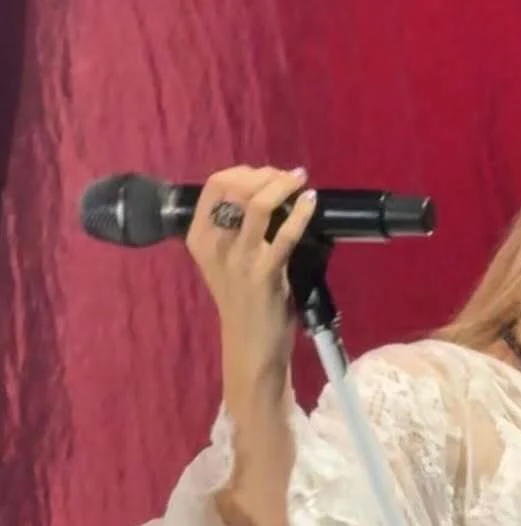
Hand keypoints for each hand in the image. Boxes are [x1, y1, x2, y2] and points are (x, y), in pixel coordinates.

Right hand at [185, 165, 317, 413]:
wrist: (251, 348)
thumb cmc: (245, 305)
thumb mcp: (229, 263)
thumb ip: (237, 232)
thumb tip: (265, 195)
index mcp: (200, 238)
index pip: (215, 185)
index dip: (243, 172)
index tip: (265, 175)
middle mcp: (214, 245)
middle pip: (236, 187)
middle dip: (267, 175)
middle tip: (289, 179)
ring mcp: (238, 260)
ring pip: (258, 204)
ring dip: (282, 186)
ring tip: (300, 183)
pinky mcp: (263, 275)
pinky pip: (284, 235)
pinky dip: (301, 213)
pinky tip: (311, 203)